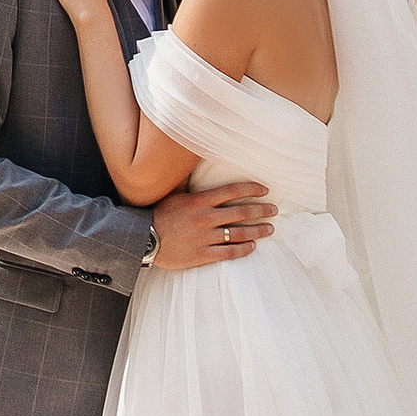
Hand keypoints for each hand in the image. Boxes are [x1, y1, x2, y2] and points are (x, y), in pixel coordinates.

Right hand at [151, 179, 275, 271]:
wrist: (142, 239)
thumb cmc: (157, 214)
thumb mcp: (172, 193)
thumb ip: (187, 180)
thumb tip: (193, 160)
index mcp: (200, 201)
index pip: (232, 191)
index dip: (252, 189)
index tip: (265, 190)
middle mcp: (205, 218)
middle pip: (241, 213)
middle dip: (261, 210)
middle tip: (274, 210)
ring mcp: (205, 238)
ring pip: (239, 233)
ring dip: (258, 230)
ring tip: (270, 228)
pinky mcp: (202, 255)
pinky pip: (228, 252)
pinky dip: (243, 249)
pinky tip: (252, 246)